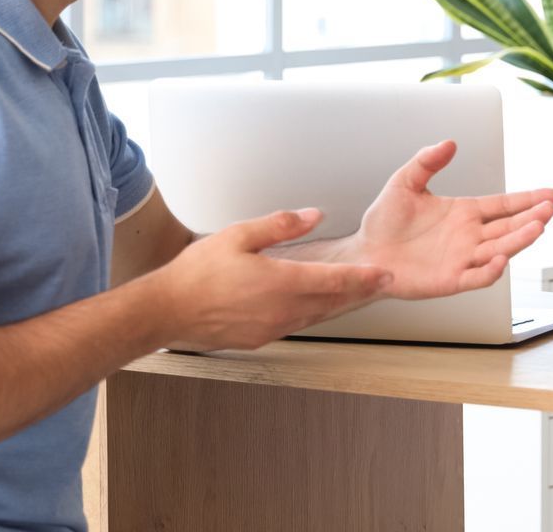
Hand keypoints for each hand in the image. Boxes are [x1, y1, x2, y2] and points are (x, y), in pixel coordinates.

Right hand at [152, 209, 391, 351]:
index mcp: (281, 282)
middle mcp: (282, 310)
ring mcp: (272, 328)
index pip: (334, 280)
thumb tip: (313, 216)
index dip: (364, 277)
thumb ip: (280, 225)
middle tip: (381, 284)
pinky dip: (312, 314)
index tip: (384, 274)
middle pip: (332, 302)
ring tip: (355, 294)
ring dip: (337, 305)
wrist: (168, 311)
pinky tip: (314, 307)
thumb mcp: (239, 235)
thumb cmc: (198, 273)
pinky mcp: (260, 338)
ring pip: (316, 316)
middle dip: (358, 292)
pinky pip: (296, 324)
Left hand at [347, 140, 552, 299]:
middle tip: (549, 209)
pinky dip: (490, 270)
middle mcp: (469, 236)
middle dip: (531, 218)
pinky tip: (500, 259)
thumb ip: (426, 161)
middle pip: (509, 227)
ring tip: (536, 227)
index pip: (504, 205)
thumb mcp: (404, 182)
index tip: (552, 194)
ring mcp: (462, 258)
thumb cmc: (384, 222)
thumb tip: (449, 143)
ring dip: (519, 240)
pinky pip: (476, 276)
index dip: (529, 199)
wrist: (365, 252)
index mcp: (464, 213)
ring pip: (500, 250)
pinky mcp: (450, 279)